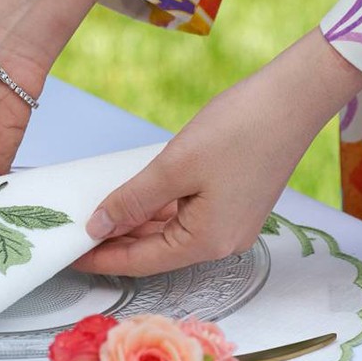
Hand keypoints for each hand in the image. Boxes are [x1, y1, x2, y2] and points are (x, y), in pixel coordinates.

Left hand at [75, 28, 361, 276]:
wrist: (293, 99)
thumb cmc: (239, 129)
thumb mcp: (174, 166)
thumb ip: (133, 201)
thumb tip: (98, 227)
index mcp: (208, 241)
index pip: (142, 261)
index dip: (102, 259)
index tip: (69, 255)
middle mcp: (222, 241)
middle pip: (156, 251)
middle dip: (115, 242)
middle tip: (73, 233)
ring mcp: (230, 223)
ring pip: (169, 232)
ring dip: (134, 224)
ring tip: (95, 214)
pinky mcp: (234, 202)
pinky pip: (184, 215)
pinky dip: (156, 210)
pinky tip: (132, 198)